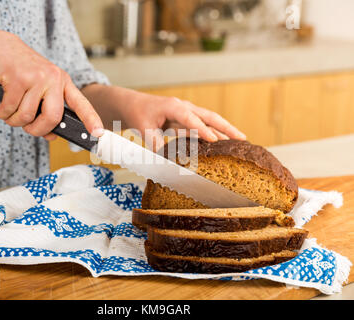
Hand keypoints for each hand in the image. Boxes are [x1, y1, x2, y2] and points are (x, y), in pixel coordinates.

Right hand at [0, 30, 102, 139]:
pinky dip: (2, 113)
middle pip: (53, 118)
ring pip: (27, 116)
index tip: (99, 133)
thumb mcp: (38, 89)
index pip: (81, 104)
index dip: (91, 120)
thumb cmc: (18, 71)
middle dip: (37, 130)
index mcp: (62, 82)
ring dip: (14, 121)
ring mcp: (37, 77)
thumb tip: (52, 135)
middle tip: (28, 128)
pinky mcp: (18, 78)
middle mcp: (53, 78)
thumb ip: (46, 111)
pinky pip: (10, 109)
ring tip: (9, 111)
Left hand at [129, 94, 245, 148]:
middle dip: (226, 127)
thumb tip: (165, 162)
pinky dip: (213, 132)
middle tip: (243, 139)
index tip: (215, 140)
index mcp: (173, 106)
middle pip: (210, 116)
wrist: (132, 103)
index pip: (192, 119)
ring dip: (224, 130)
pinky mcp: (186, 118)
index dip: (203, 130)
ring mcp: (187, 111)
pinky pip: (203, 125)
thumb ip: (155, 144)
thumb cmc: (138, 114)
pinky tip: (222, 142)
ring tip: (240, 141)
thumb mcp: (144, 129)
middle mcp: (184, 107)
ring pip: (209, 120)